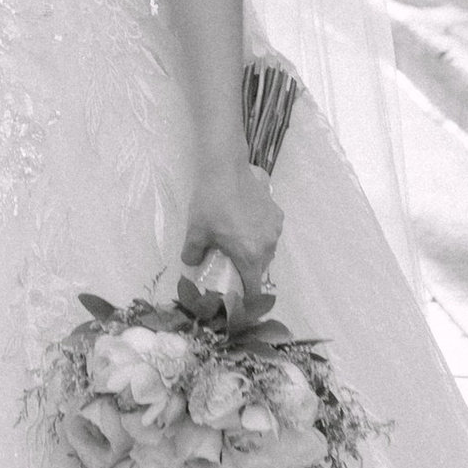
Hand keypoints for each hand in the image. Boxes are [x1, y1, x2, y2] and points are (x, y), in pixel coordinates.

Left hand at [177, 149, 282, 321]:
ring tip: (237, 240)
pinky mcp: (277, 212)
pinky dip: (260, 233)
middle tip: (230, 263)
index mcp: (249, 255)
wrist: (225, 167)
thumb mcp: (196, 231)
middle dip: (246, 271)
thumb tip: (191, 264)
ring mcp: (275, 228)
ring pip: (266, 250)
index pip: (254, 289)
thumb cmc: (210, 202)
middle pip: (259, 269)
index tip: (238, 299)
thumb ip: (193, 253)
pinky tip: (245, 222)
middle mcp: (268, 245)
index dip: (246, 299)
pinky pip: (269, 232)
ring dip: (254, 251)